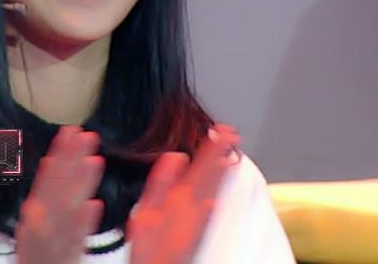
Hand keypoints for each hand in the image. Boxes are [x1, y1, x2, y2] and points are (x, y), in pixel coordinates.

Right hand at [14, 126, 104, 263]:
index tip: (71, 130)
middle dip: (69, 160)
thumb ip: (49, 199)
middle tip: (85, 134)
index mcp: (34, 214)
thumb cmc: (41, 258)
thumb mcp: (40, 226)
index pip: (48, 177)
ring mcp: (49, 242)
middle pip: (55, 188)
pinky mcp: (62, 258)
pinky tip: (94, 207)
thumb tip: (54, 164)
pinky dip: (82, 224)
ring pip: (65, 210)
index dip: (60, 152)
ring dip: (79, 185)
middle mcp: (39, 225)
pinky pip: (74, 241)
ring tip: (95, 161)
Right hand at [127, 124, 240, 263]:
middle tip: (231, 133)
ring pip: (218, 184)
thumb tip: (176, 156)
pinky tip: (222, 181)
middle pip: (214, 172)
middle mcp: (199, 204)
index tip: (222, 130)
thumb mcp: (146, 212)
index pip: (204, 164)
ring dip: (224, 165)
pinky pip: (215, 195)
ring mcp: (204, 215)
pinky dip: (220, 183)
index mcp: (184, 197)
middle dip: (222, 151)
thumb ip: (161, 182)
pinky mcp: (203, 224)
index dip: (214, 146)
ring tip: (230, 150)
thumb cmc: (151, 247)